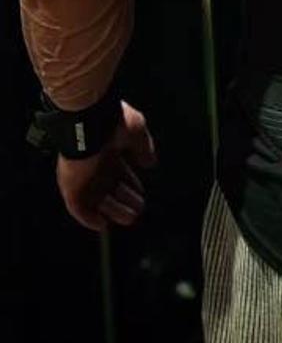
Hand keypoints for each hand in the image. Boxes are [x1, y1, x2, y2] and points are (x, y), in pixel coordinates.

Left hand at [55, 100, 157, 231]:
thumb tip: (150, 162)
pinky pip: (78, 207)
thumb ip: (144, 147)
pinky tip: (102, 224)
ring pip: (96, 200)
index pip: (120, 171)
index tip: (141, 193)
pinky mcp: (70, 185)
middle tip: (138, 209)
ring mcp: (81, 175)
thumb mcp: (136, 130)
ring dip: (112, 210)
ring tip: (129, 218)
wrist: (88, 119)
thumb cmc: (112, 121)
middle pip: (110, 187)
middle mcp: (94, 163)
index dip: (131, 183)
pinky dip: (89, 218)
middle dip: (124, 199)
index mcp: (107, 148)